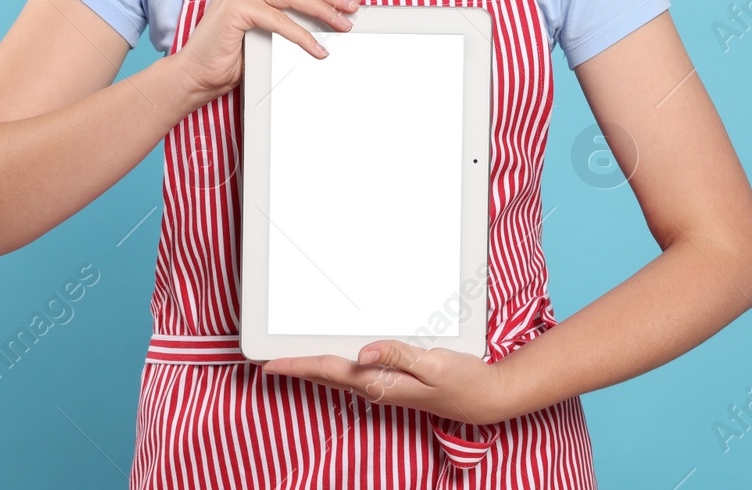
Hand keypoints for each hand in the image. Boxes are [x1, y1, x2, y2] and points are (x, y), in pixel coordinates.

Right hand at [174, 0, 360, 101]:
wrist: (196, 76)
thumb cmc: (228, 57)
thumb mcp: (265, 31)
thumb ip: (286, 16)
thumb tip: (327, 17)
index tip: (347, 0)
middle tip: (353, 7)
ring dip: (322, 11)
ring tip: (342, 25)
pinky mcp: (235, 6)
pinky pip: (279, 20)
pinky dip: (302, 35)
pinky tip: (318, 48)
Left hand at [258, 340, 513, 426]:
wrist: (484, 399)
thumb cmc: (462, 381)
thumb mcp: (434, 364)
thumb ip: (398, 356)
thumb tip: (362, 352)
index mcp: (381, 383)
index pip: (330, 371)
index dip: (298, 366)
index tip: (269, 364)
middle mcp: (377, 388)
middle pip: (326, 377)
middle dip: (297, 369)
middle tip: (267, 362)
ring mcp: (384, 388)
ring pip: (337, 377)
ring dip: (312, 368)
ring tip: (290, 360)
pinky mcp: (392, 383)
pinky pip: (354, 375)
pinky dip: (335, 366)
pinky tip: (333, 360)